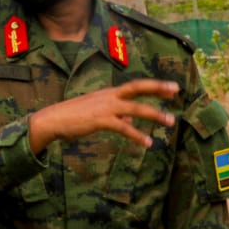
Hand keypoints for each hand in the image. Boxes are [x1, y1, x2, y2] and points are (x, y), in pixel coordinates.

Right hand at [28, 79, 178, 153]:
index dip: (154, 86)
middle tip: (176, 89)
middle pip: (137, 88)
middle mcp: (109, 96)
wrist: (53, 119)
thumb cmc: (74, 116)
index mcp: (109, 93)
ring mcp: (105, 107)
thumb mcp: (97, 112)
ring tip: (170, 121)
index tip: (171, 88)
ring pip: (135, 108)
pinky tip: (148, 142)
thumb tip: (131, 121)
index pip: (135, 86)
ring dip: (154, 114)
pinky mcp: (100, 120)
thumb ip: (116, 115)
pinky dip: (137, 135)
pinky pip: (123, 128)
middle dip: (157, 88)